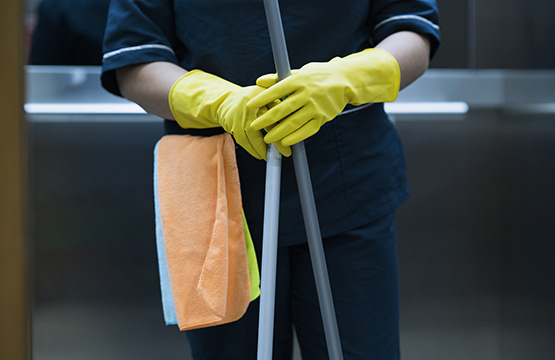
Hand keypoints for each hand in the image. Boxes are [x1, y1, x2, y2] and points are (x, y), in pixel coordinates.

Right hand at [169, 70, 290, 158]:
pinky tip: (261, 155)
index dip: (286, 126)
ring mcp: (240, 116)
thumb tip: (296, 121)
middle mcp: (250, 105)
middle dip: (277, 141)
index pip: (277, 112)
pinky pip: (244, 142)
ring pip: (254, 137)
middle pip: (266, 125)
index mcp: (262, 95)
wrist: (226, 101)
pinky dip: (254, 150)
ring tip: (274, 157)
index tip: (294, 138)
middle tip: (286, 152)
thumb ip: (280, 104)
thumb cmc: (253, 101)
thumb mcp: (266, 96)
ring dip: (264, 149)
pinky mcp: (232, 126)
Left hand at [247, 49, 399, 146]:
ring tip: (267, 139)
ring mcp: (316, 106)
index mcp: (300, 80)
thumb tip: (259, 81)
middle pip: (283, 108)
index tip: (250, 106)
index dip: (262, 99)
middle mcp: (307, 93)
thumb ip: (278, 78)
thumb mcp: (300, 72)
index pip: (277, 90)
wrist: (346, 81)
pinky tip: (284, 141)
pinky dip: (295, 137)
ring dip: (278, 132)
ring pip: (294, 122)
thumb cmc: (318, 76)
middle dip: (266, 119)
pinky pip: (307, 130)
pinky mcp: (323, 117)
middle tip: (253, 126)